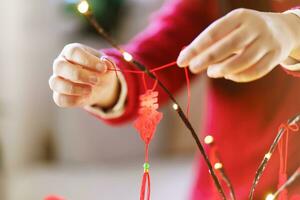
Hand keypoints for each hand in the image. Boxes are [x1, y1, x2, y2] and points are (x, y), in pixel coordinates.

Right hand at [49, 43, 119, 107]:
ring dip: (74, 88)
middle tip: (95, 80)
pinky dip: (73, 100)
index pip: (73, 52)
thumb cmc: (101, 71)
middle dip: (78, 75)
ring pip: (55, 83)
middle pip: (59, 66)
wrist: (100, 85)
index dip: (88, 60)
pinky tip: (86, 97)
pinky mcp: (59, 95)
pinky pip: (60, 99)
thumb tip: (106, 63)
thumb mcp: (107, 65)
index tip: (103, 68)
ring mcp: (57, 80)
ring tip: (90, 90)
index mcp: (71, 51)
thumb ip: (108, 63)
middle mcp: (60, 64)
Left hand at [177, 8, 299, 81]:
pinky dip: (237, 77)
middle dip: (206, 59)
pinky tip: (227, 75)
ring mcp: (267, 42)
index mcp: (239, 16)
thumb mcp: (229, 28)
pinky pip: (254, 72)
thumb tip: (185, 56)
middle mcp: (255, 27)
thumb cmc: (244, 31)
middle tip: (193, 68)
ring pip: (242, 62)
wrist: (281, 29)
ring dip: (222, 70)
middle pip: (228, 46)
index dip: (195, 48)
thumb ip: (210, 41)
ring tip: (211, 72)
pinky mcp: (275, 56)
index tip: (182, 61)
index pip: (213, 33)